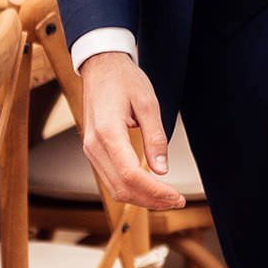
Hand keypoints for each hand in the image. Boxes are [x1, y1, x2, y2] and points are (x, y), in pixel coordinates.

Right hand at [79, 51, 183, 210]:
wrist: (100, 66)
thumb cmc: (123, 80)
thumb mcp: (148, 103)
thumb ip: (155, 137)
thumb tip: (162, 169)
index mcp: (107, 132)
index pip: (131, 174)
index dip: (155, 191)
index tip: (176, 196)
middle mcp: (94, 146)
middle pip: (121, 187)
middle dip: (151, 199)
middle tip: (177, 200)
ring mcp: (91, 150)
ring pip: (114, 188)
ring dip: (141, 198)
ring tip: (167, 198)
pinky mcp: (94, 151)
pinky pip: (110, 179)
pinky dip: (130, 189)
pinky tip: (150, 188)